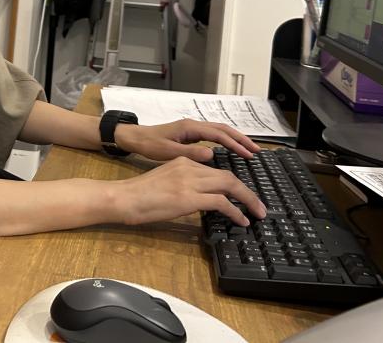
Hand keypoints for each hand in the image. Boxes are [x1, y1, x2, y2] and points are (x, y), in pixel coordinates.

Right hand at [111, 156, 266, 226]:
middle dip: (247, 191)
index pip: (216, 170)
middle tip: (259, 206)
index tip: (243, 196)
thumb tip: (202, 199)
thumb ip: (184, 184)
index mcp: (183, 161)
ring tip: (257, 213)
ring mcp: (189, 181)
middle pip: (228, 175)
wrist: (123, 198)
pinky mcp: (188, 197)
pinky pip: (221, 202)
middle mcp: (189, 166)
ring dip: (248, 200)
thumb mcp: (166, 182)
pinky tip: (241, 221)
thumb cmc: (139, 194)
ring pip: (229, 185)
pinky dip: (235, 212)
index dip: (233, 184)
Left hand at [117, 119, 260, 161]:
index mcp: (190, 127)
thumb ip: (189, 153)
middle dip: (241, 139)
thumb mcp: (168, 151)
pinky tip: (230, 149)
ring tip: (249, 150)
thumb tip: (212, 154)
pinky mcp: (190, 134)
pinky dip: (225, 140)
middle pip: (223, 129)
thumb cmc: (149, 144)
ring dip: (235, 139)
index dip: (235, 144)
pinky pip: (212, 135)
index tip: (249, 154)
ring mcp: (192, 128)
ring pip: (219, 130)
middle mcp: (193, 125)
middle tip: (256, 151)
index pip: (219, 134)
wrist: (134, 137)